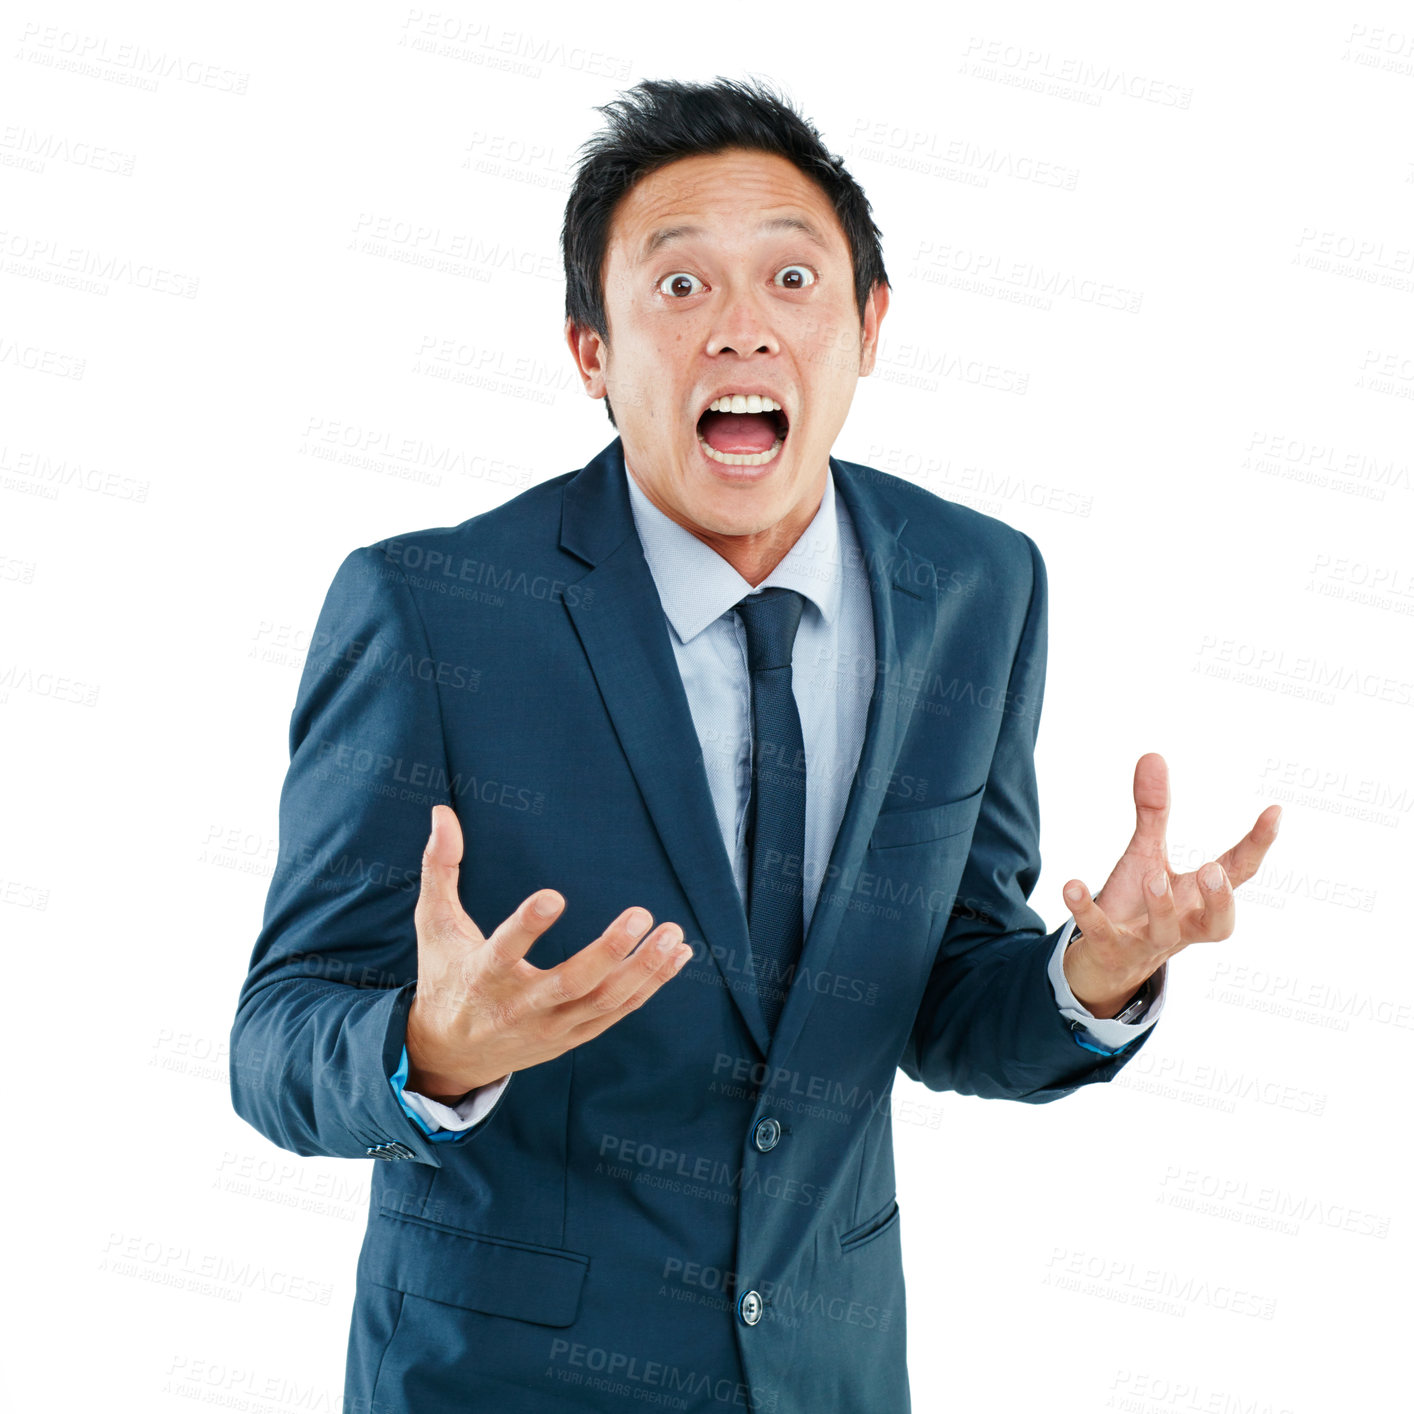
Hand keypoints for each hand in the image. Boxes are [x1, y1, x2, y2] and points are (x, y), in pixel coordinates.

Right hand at [404, 804, 692, 1102]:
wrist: (451, 1054)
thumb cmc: (445, 976)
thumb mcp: (434, 925)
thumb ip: (439, 868)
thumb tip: (441, 811)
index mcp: (482, 977)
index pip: (504, 951)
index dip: (527, 927)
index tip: (554, 895)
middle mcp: (519, 1008)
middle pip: (570, 984)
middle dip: (609, 951)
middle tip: (642, 914)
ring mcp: (550, 1028)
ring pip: (604, 1002)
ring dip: (643, 969)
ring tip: (673, 933)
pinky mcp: (573, 1038)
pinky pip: (618, 1012)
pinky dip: (650, 985)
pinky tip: (678, 955)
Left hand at [1060, 752, 1280, 1017]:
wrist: (1108, 959)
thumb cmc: (1140, 903)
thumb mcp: (1147, 854)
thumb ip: (1154, 812)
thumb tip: (1152, 755)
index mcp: (1198, 898)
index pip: (1238, 872)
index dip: (1258, 845)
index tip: (1274, 811)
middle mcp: (1182, 924)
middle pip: (1219, 925)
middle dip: (1221, 900)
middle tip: (1212, 869)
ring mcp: (1148, 940)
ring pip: (1165, 932)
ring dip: (1161, 905)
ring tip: (1152, 877)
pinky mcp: (1111, 948)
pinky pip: (1101, 933)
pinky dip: (1085, 910)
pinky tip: (1070, 884)